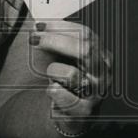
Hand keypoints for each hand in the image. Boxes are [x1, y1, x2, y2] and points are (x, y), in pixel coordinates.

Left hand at [31, 20, 111, 136]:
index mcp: (100, 55)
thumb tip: (39, 23)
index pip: (86, 34)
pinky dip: (55, 92)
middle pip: (85, 49)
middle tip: (34, 39)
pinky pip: (66, 99)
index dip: (61, 28)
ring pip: (72, 74)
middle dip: (55, 41)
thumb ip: (58, 40)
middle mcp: (102, 73)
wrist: (69, 114)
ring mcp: (95, 93)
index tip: (40, 25)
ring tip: (51, 75)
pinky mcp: (84, 111)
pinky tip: (51, 89)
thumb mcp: (65, 57)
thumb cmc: (66, 81)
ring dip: (53, 71)